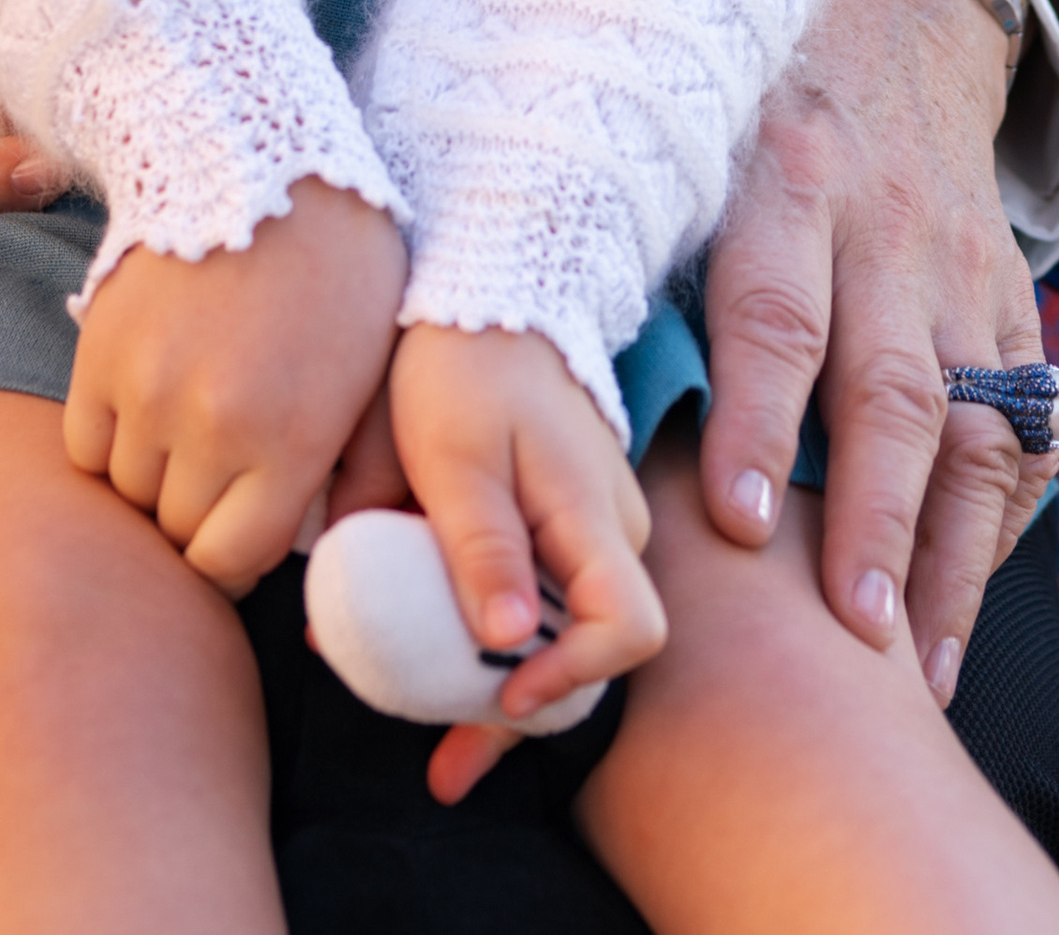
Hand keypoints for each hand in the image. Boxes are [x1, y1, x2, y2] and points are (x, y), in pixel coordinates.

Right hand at [64, 179, 406, 597]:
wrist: (266, 156)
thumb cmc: (338, 267)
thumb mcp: (366, 378)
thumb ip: (333, 472)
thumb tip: (304, 548)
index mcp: (290, 440)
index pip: (231, 562)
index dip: (233, 563)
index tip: (238, 541)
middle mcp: (211, 426)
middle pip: (176, 532)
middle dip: (197, 520)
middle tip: (214, 483)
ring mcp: (146, 389)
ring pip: (127, 491)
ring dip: (152, 479)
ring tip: (182, 438)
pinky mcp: (99, 351)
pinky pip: (84, 444)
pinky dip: (109, 442)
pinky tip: (143, 410)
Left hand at [389, 323, 661, 796]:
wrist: (484, 290)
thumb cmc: (462, 362)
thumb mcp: (452, 452)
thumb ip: (479, 545)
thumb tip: (504, 645)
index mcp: (593, 513)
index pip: (631, 626)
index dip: (574, 676)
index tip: (502, 692)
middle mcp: (610, 532)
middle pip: (589, 654)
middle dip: (519, 718)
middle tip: (444, 767)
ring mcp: (589, 530)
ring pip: (558, 635)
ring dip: (497, 689)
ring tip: (435, 752)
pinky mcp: (558, 525)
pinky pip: (538, 600)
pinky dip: (493, 643)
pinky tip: (427, 667)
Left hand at [696, 0, 1053, 703]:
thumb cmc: (739, 97)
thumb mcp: (685, 132)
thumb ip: (636, 244)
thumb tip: (547, 389)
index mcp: (783, 175)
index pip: (775, 310)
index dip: (758, 419)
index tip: (739, 523)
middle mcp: (885, 221)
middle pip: (890, 388)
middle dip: (873, 520)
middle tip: (856, 635)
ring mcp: (962, 260)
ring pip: (974, 421)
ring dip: (952, 551)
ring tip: (922, 665)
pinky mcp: (1012, 290)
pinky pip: (1021, 418)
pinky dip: (1004, 514)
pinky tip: (968, 597)